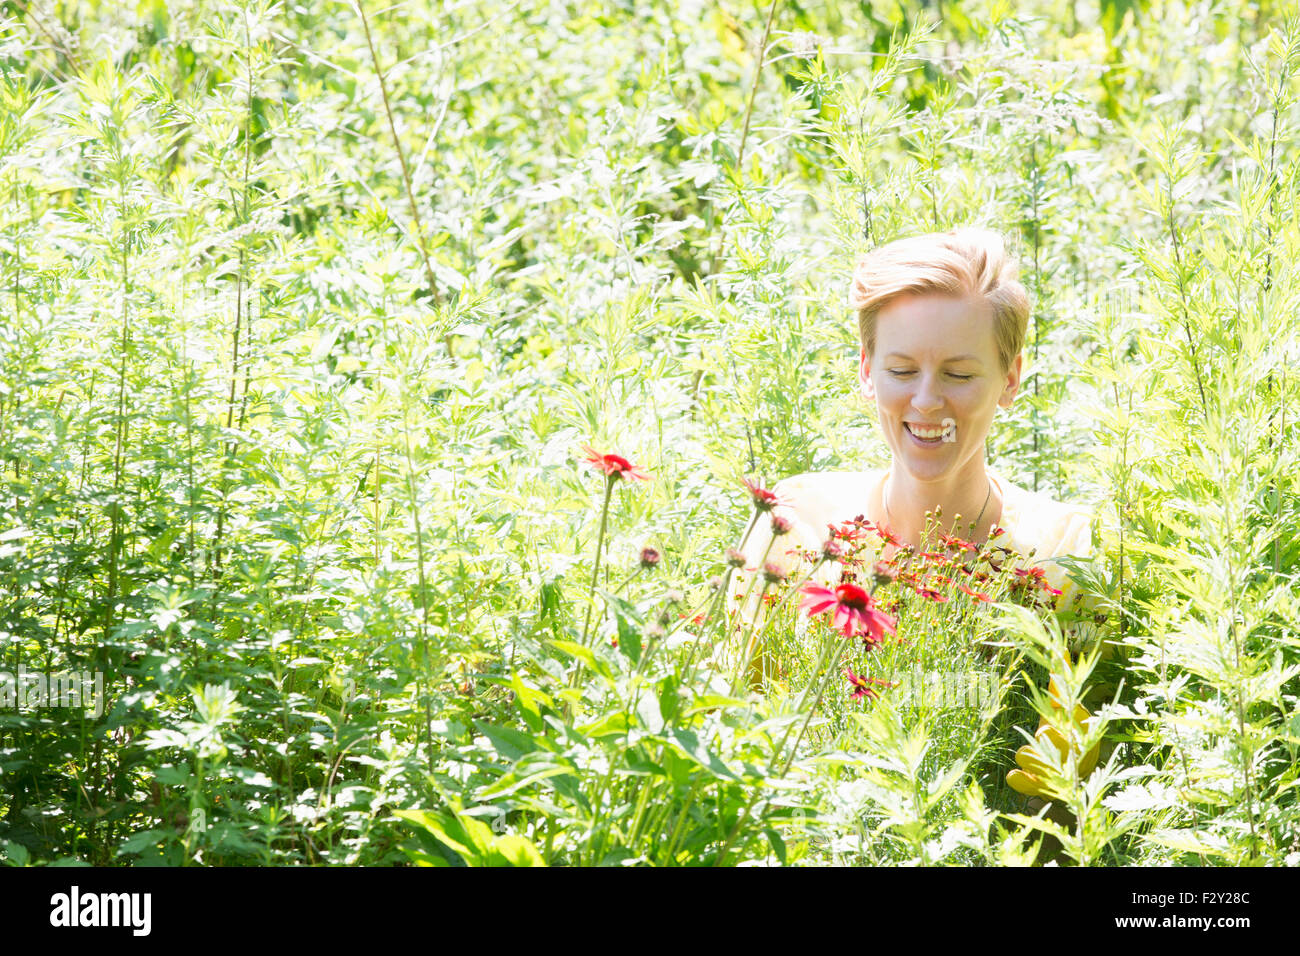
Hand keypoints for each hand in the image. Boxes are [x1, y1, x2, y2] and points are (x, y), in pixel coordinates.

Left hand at [1006, 676, 1099, 798]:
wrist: (1071, 779)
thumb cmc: (1064, 734)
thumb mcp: (1062, 710)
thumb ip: (1060, 686)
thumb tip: (1060, 648)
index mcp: (1078, 731)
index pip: (1079, 720)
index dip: (1072, 715)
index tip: (1058, 705)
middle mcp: (1072, 751)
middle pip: (1067, 747)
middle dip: (1056, 739)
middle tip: (1045, 732)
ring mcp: (1059, 771)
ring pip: (1049, 767)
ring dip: (1033, 758)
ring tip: (1022, 753)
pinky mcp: (1043, 786)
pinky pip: (1032, 785)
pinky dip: (1022, 781)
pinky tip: (1012, 775)